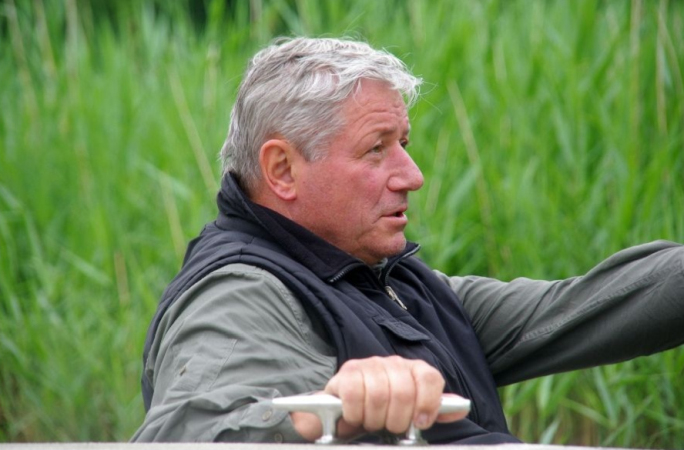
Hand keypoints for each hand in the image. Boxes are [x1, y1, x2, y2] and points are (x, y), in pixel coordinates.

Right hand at [290, 356, 468, 440]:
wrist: (347, 409)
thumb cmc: (385, 411)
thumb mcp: (413, 411)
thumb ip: (436, 408)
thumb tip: (462, 407)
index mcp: (414, 369)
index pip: (430, 378)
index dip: (427, 403)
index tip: (419, 422)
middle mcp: (394, 363)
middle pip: (404, 392)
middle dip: (397, 419)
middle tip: (390, 426)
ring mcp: (370, 364)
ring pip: (379, 395)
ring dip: (375, 419)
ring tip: (373, 421)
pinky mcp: (347, 371)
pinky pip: (354, 394)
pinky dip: (356, 412)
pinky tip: (356, 415)